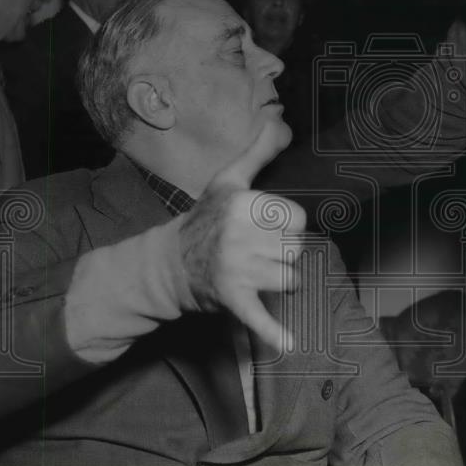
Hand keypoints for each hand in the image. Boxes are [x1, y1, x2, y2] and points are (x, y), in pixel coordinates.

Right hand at [179, 122, 304, 351]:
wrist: (167, 264)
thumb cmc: (204, 219)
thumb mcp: (228, 181)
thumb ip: (258, 152)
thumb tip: (280, 120)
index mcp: (244, 205)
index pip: (298, 222)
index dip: (285, 228)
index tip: (263, 228)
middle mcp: (241, 234)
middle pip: (296, 251)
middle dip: (282, 254)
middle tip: (254, 252)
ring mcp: (236, 268)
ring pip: (290, 279)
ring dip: (279, 281)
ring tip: (254, 273)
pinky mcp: (232, 298)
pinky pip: (259, 316)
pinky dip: (272, 333)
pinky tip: (288, 345)